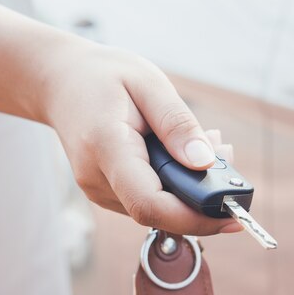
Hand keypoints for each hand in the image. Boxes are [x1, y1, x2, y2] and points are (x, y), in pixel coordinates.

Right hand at [0, 0, 239, 234]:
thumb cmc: (102, 76)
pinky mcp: (107, 192)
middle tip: (228, 156)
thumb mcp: (147, 83)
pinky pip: (149, 199)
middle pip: (159, 212)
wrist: (59, 82)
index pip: (151, 204)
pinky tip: (184, 152)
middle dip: (203, 198)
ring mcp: (99, 190)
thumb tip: (206, 163)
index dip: (195, 218)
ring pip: (157, 209)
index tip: (234, 215)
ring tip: (207, 142)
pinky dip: (175, 184)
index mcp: (106, 148)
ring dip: (191, 189)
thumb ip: (177, 124)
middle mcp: (98, 179)